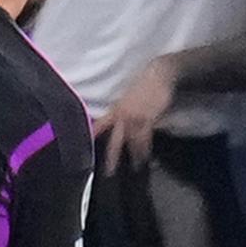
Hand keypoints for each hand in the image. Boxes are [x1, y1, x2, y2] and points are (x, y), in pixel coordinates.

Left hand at [98, 56, 175, 176]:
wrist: (158, 74)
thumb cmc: (144, 84)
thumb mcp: (128, 98)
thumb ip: (123, 110)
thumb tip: (121, 123)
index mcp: (116, 109)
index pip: (101, 125)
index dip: (94, 136)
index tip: (87, 147)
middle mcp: (123, 115)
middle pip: (116, 141)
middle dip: (112, 157)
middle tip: (109, 172)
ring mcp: (135, 118)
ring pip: (133, 142)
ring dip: (135, 155)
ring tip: (136, 167)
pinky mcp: (148, 119)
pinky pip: (146, 138)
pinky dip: (146, 148)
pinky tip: (147, 156)